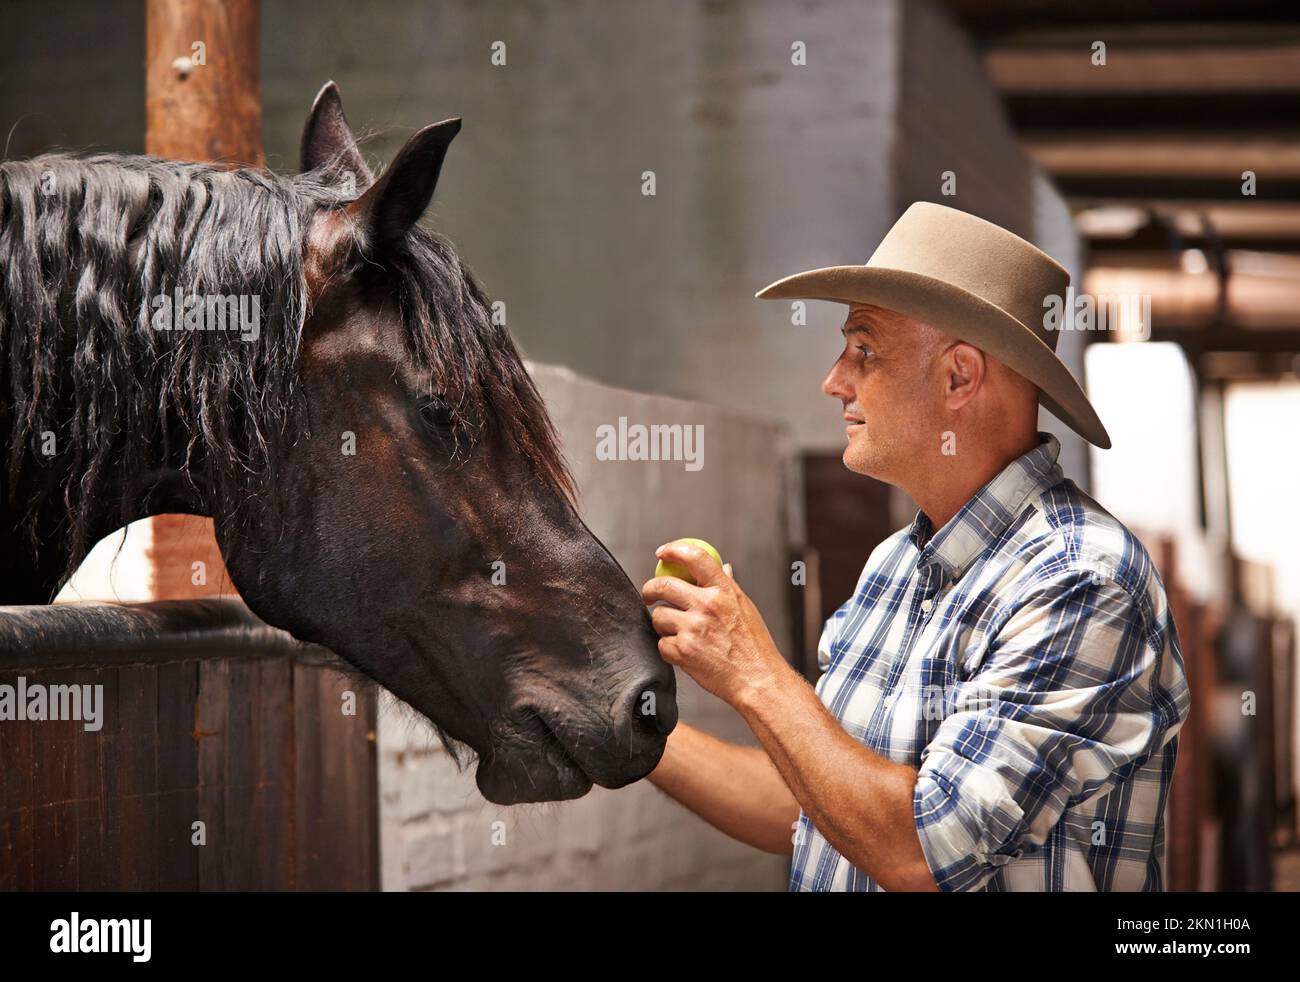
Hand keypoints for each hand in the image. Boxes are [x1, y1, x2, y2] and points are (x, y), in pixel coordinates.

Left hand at [640, 541, 787, 707]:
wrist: (758, 680)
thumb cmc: (754, 646)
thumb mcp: (745, 608)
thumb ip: (728, 586)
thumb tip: (722, 567)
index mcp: (724, 591)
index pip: (695, 557)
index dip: (674, 550)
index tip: (662, 553)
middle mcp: (707, 605)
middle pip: (663, 585)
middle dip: (650, 589)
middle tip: (649, 595)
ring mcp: (693, 628)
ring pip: (658, 616)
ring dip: (663, 625)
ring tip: (680, 634)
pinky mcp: (682, 651)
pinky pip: (661, 644)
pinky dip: (669, 649)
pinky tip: (686, 653)